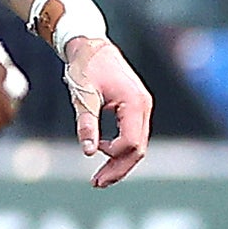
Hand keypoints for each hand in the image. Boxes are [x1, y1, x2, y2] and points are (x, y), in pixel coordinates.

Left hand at [62, 33, 152, 186]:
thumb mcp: (82, 95)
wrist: (90, 44)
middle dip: (119, 168)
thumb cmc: (85, 66)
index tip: (93, 156)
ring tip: (100, 177)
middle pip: (139, 148)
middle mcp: (144, 107)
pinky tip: (105, 154)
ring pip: (137, 144)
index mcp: (135, 103)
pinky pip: (133, 135)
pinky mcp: (136, 109)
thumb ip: (87, 124)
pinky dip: (121, 149)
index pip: (132, 142)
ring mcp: (143, 108)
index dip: (113, 156)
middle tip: (97, 184)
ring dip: (120, 162)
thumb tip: (89, 153)